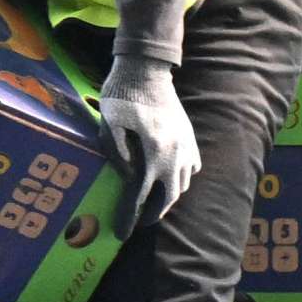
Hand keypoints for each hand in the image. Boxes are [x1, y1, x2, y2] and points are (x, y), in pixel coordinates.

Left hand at [98, 53, 201, 227]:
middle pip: (170, 196)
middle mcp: (175, 153)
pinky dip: (183, 178)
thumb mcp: (109, 125)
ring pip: (184, 183)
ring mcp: (186, 144)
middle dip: (154, 214)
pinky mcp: (189, 135)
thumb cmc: (122, 94)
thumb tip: (129, 178)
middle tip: (139, 221)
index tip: (121, 233)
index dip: (130, 217)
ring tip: (155, 203)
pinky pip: (192, 167)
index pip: (141, 196)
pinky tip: (171, 178)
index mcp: (153, 152)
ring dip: (170, 197)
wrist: (146, 68)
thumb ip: (118, 155)